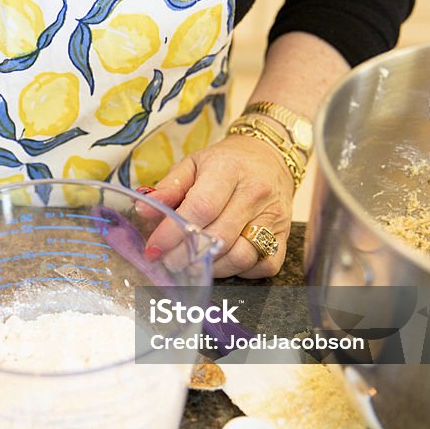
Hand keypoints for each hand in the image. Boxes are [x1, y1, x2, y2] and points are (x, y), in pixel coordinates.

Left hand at [143, 134, 295, 278]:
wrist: (271, 157)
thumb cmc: (226, 163)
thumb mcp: (193, 164)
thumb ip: (169, 188)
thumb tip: (143, 210)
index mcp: (228, 169)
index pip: (200, 207)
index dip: (173, 233)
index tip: (154, 249)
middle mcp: (255, 193)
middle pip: (219, 237)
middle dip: (187, 256)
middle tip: (169, 262)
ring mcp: (274, 216)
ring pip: (241, 256)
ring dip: (212, 267)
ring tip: (193, 263)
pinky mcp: (285, 236)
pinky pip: (263, 266)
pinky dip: (240, 271)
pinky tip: (224, 261)